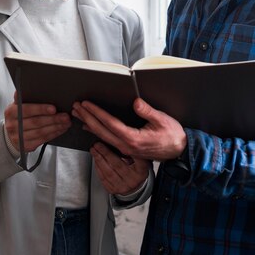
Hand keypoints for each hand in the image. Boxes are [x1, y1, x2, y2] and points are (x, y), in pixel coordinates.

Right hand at [4, 93, 70, 151]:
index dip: (41, 109)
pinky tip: (61, 129)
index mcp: (11, 111)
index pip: (27, 110)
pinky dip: (54, 134)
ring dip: (56, 127)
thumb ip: (26, 98)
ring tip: (66, 122)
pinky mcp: (25, 146)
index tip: (53, 108)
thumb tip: (38, 87)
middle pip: (36, 122)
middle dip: (53, 119)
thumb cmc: (18, 116)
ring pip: (40, 132)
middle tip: (65, 116)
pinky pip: (42, 139)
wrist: (10, 134)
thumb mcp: (18, 105)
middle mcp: (12, 125)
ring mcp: (18, 137)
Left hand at [72, 97, 186, 160]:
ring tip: (78, 115)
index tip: (87, 105)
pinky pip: (108, 140)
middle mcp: (126, 145)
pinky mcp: (126, 149)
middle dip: (87, 118)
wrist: (178, 151)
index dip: (97, 113)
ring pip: (102, 136)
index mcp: (134, 138)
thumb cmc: (172, 135)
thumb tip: (135, 102)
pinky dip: (97, 131)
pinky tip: (90, 127)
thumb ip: (147, 111)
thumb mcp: (162, 120)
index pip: (110, 123)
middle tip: (76, 107)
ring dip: (89, 124)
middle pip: (101, 131)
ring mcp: (125, 149)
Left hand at [89, 142, 150, 195]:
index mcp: (141, 171)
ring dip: (99, 160)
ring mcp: (123, 186)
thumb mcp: (139, 160)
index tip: (116, 139)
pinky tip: (96, 160)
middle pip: (117, 165)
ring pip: (108, 172)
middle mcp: (133, 180)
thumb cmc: (135, 169)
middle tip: (98, 144)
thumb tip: (119, 140)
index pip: (135, 159)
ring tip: (94, 150)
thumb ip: (132, 152)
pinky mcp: (114, 190)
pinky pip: (103, 179)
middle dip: (105, 153)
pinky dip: (98, 168)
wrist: (134, 186)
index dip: (125, 149)